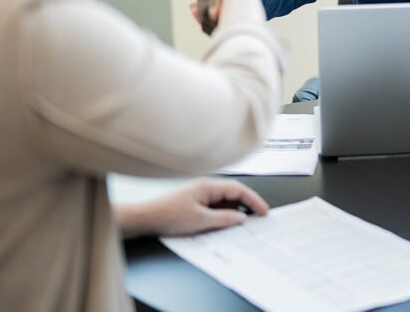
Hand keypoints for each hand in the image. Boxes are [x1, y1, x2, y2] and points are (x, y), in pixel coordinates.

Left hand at [114, 178, 268, 238]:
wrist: (146, 218)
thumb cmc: (168, 216)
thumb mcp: (200, 221)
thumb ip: (224, 218)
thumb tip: (241, 217)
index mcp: (208, 186)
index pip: (238, 189)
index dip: (253, 200)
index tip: (263, 211)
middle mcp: (205, 187)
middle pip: (233, 192)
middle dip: (248, 204)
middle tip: (260, 216)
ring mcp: (199, 194)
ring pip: (224, 200)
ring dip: (236, 209)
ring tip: (246, 222)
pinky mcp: (194, 202)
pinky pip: (215, 205)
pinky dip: (224, 213)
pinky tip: (227, 222)